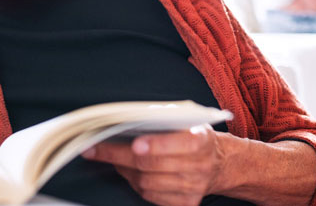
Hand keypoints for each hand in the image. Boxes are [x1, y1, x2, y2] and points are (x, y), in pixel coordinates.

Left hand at [81, 125, 224, 205]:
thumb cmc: (194, 136)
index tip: (135, 144)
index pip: (180, 143)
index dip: (157, 145)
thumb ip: (163, 118)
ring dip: (124, 171)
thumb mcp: (187, 120)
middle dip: (119, 156)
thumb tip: (129, 117)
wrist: (219, 163)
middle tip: (96, 149)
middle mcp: (199, 166)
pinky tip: (131, 173)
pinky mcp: (186, 203)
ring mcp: (193, 187)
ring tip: (113, 159)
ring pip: (148, 183)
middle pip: (153, 165)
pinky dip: (137, 185)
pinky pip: (152, 197)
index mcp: (201, 140)